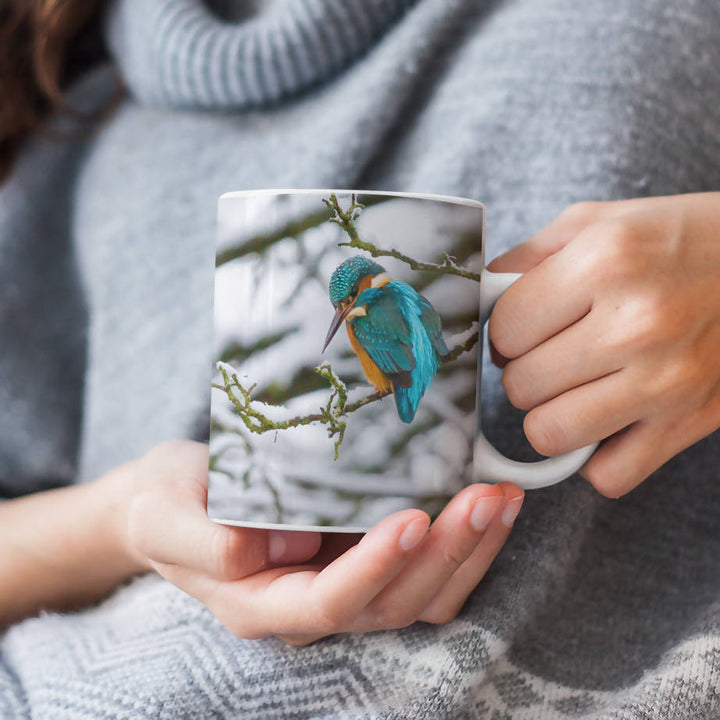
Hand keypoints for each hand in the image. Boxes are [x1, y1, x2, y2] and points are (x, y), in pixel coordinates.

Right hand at [120, 440, 523, 645]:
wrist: (178, 497)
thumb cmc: (168, 501)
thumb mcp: (164, 513)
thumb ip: (203, 539)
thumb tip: (269, 546)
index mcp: (260, 604)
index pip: (328, 603)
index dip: (375, 568)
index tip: (411, 517)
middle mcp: (311, 606)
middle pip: (393, 603)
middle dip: (445, 554)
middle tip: (483, 497)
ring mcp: (344, 585)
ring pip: (423, 596)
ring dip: (469, 551)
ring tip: (502, 498)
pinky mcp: (363, 560)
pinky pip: (426, 571)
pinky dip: (463, 543)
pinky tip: (487, 502)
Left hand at [488, 193, 719, 496]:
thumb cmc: (683, 240)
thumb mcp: (603, 221)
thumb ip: (531, 255)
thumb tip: (479, 295)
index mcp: (606, 261)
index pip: (504, 329)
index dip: (506, 331)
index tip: (526, 327)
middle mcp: (635, 323)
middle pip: (519, 386)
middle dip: (526, 371)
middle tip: (554, 354)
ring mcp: (665, 381)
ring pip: (548, 434)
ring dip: (551, 416)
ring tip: (575, 388)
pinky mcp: (689, 424)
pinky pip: (607, 475)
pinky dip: (598, 457)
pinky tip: (609, 422)